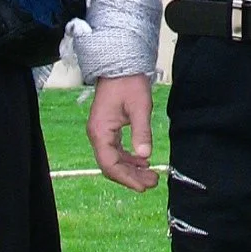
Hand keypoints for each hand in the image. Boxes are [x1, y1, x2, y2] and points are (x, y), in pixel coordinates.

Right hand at [88, 74, 158, 190]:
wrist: (120, 65)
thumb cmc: (129, 83)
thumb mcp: (140, 107)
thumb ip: (142, 132)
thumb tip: (145, 155)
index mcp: (101, 132)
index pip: (109, 164)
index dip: (126, 178)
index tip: (143, 186)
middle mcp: (97, 135)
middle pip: (111, 165)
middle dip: (131, 177)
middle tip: (152, 182)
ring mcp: (101, 132)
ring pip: (114, 159)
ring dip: (131, 169)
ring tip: (151, 176)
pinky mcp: (108, 129)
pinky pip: (116, 150)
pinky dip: (129, 158)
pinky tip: (143, 161)